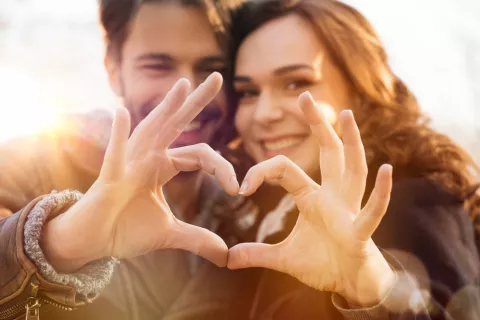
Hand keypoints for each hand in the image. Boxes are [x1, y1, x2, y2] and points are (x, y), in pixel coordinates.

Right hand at [42, 73, 238, 271]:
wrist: (94, 243)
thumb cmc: (126, 229)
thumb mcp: (169, 233)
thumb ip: (197, 239)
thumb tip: (225, 255)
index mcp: (163, 166)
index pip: (200, 155)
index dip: (222, 169)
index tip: (237, 189)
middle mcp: (148, 157)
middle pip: (177, 124)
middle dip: (197, 102)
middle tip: (218, 77)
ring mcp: (129, 163)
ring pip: (151, 129)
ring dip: (166, 107)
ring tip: (183, 85)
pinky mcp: (110, 177)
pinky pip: (115, 153)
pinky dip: (118, 135)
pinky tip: (121, 112)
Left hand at [228, 92, 394, 305]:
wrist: (351, 285)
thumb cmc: (324, 264)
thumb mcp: (284, 258)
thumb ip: (257, 254)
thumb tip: (227, 259)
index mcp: (312, 198)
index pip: (285, 170)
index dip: (262, 172)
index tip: (242, 187)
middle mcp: (333, 196)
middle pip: (328, 153)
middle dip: (317, 125)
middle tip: (304, 96)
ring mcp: (349, 210)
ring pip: (352, 170)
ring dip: (351, 142)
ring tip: (345, 114)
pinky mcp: (360, 232)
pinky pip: (372, 210)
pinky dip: (381, 192)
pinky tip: (386, 169)